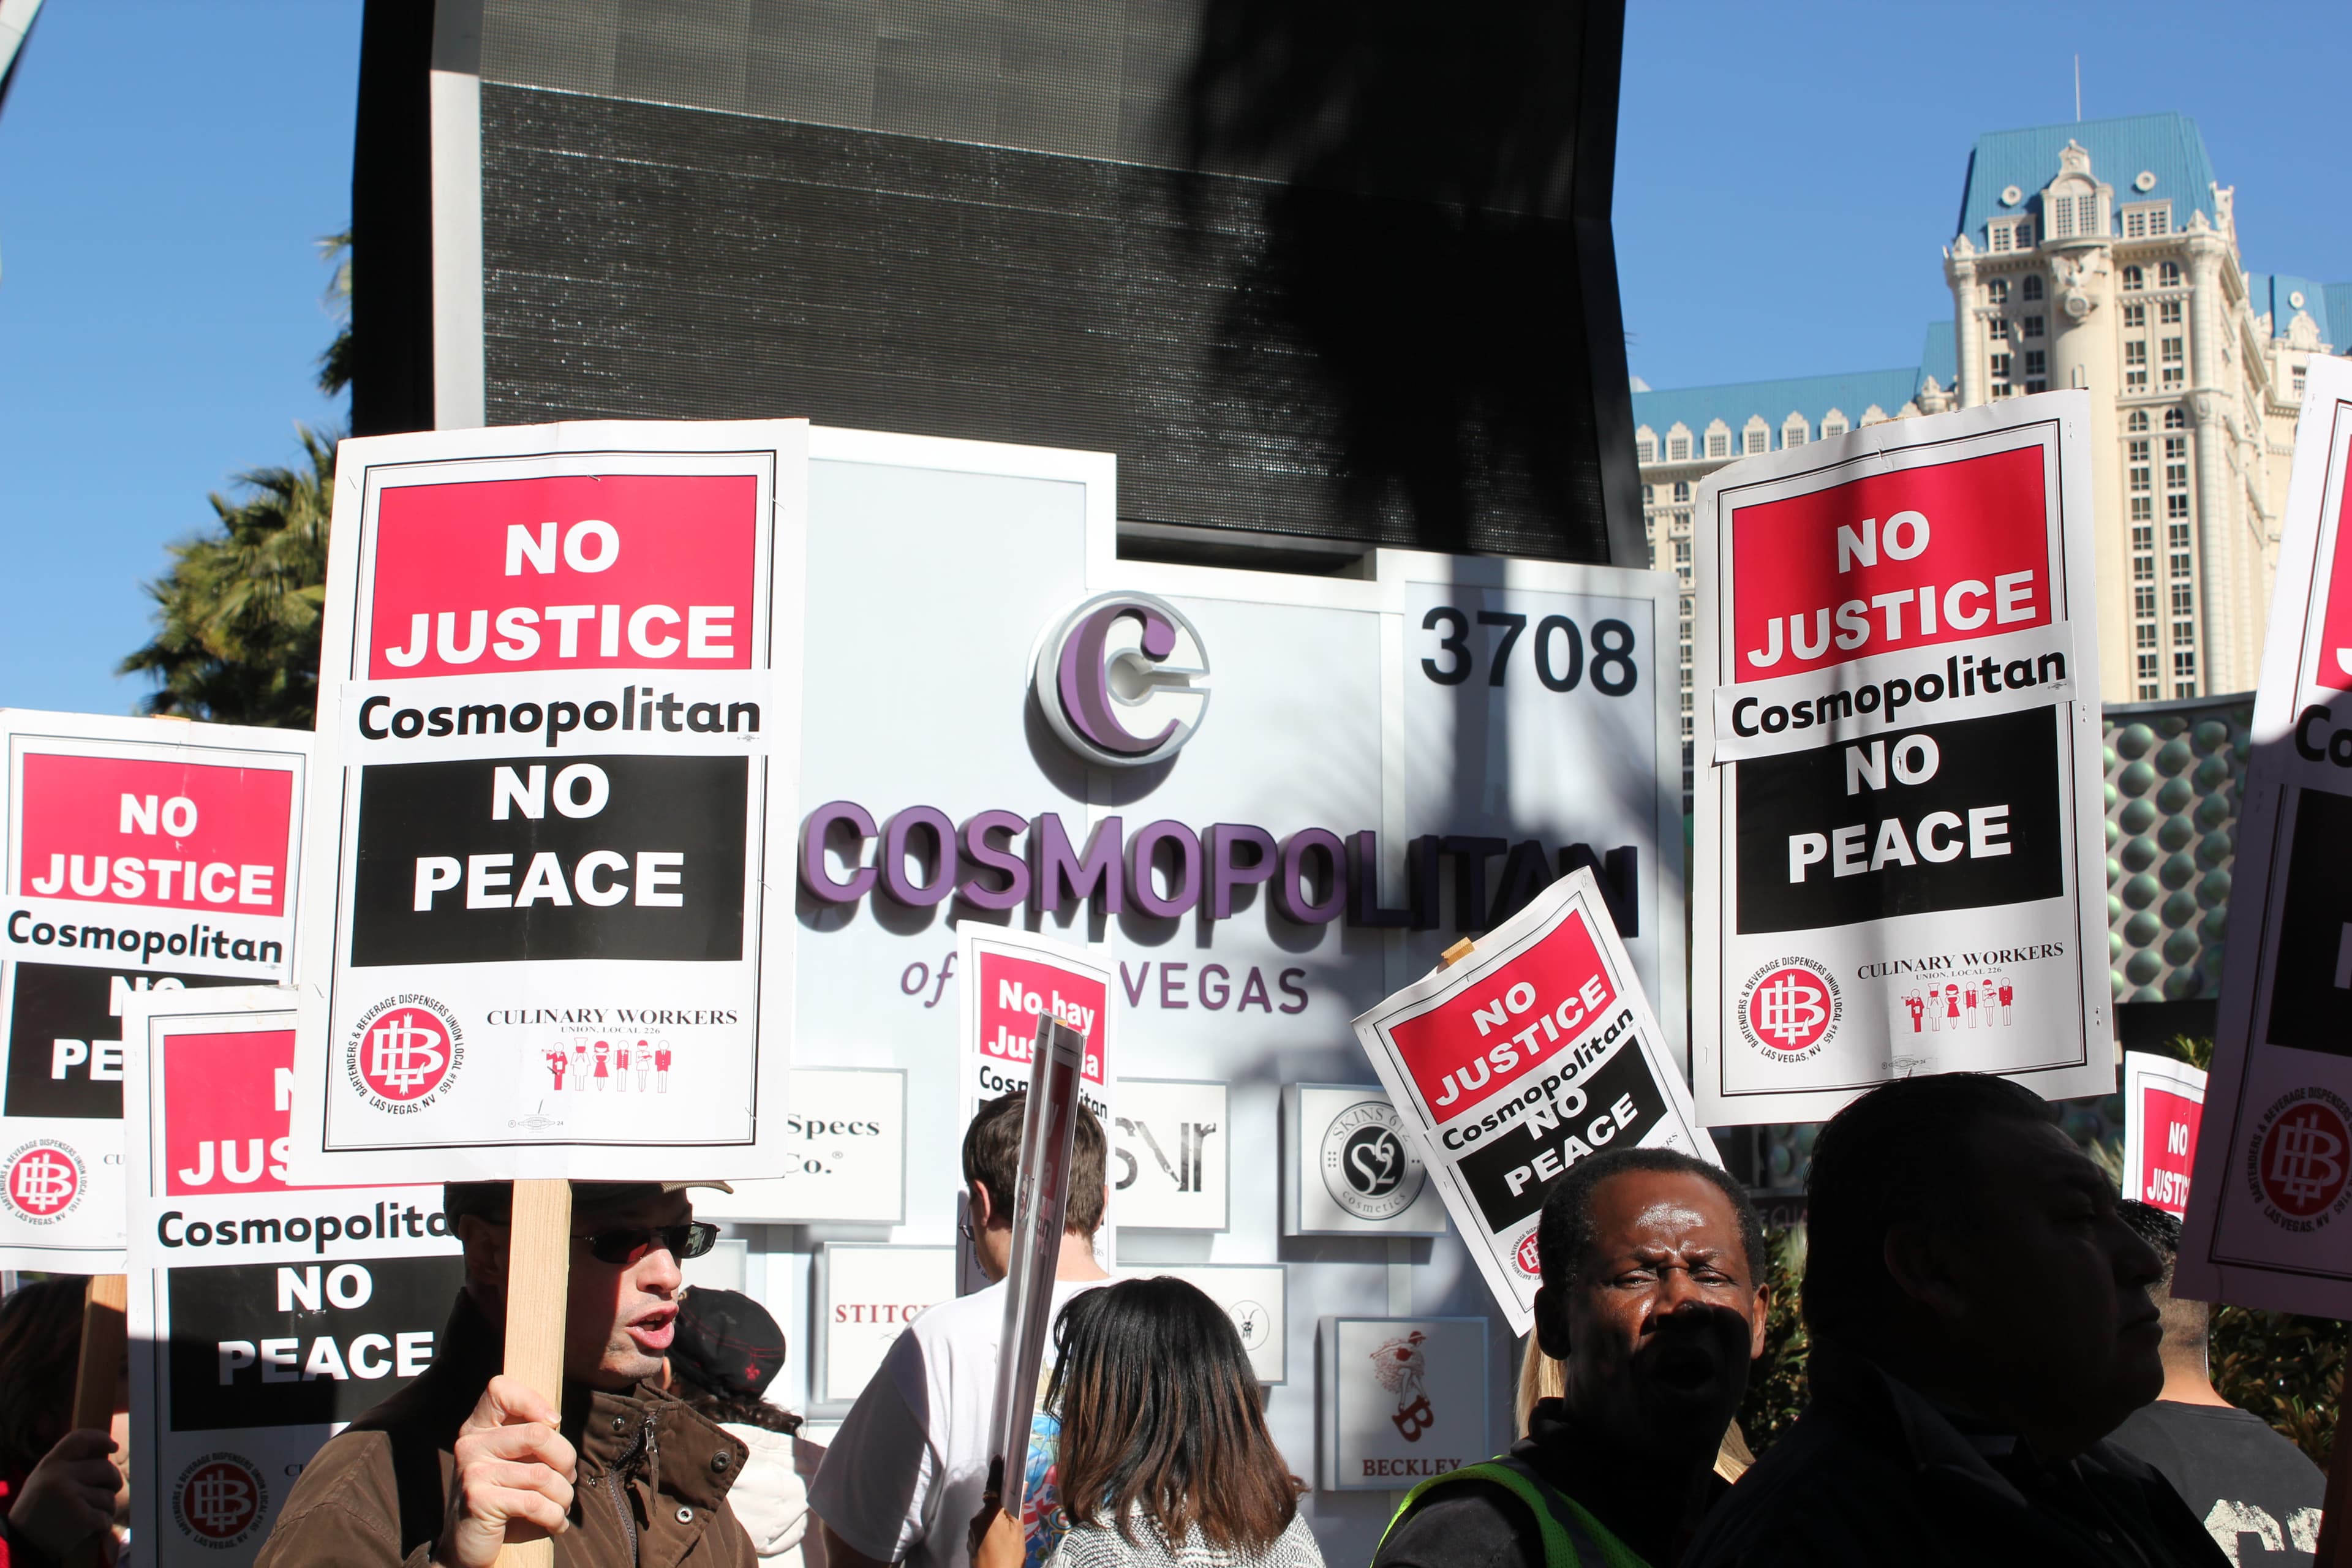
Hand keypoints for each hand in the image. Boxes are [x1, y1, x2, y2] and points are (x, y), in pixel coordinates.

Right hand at [10, 1429, 121, 1562]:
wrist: (20, 1544)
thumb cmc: (36, 1511)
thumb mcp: (42, 1481)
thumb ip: (67, 1467)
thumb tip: (104, 1454)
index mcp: (49, 1465)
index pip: (79, 1439)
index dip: (100, 1438)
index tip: (113, 1446)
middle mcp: (60, 1476)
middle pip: (106, 1469)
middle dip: (113, 1480)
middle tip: (112, 1489)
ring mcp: (71, 1496)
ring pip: (108, 1496)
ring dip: (105, 1508)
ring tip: (89, 1517)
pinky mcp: (81, 1517)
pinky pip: (106, 1517)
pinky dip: (103, 1526)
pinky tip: (92, 1531)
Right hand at [433, 1376, 577, 1567]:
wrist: (466, 1547)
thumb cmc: (502, 1498)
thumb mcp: (512, 1461)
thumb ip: (528, 1437)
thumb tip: (555, 1421)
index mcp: (477, 1428)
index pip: (500, 1389)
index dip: (533, 1401)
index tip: (553, 1423)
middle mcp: (470, 1445)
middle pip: (538, 1434)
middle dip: (566, 1460)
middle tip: (567, 1479)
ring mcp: (472, 1472)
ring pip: (542, 1474)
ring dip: (563, 1495)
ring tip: (562, 1505)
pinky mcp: (478, 1500)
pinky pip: (535, 1502)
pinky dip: (554, 1516)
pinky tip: (556, 1523)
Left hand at [965, 1457, 1020, 1567]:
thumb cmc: (1008, 1557)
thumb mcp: (1018, 1531)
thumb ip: (1017, 1507)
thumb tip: (1020, 1486)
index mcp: (989, 1513)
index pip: (993, 1486)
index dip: (996, 1472)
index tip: (998, 1458)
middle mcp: (977, 1519)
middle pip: (991, 1505)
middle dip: (1002, 1510)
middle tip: (1014, 1524)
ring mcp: (972, 1531)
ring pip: (988, 1520)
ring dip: (997, 1524)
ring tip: (1008, 1541)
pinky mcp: (971, 1542)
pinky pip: (983, 1531)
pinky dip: (991, 1534)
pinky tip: (1000, 1546)